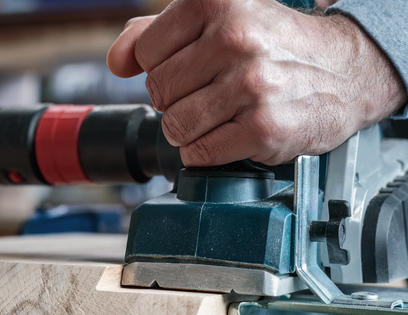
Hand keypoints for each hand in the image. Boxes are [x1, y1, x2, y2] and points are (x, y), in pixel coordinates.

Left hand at [107, 0, 407, 165]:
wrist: (344, 73)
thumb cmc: (274, 45)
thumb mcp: (219, 19)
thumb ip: (157, 34)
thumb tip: (117, 62)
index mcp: (217, 2)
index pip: (146, 51)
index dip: (161, 66)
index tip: (187, 68)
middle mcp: (235, 39)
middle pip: (159, 91)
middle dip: (176, 99)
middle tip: (207, 93)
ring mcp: (250, 86)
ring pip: (174, 125)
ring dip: (188, 129)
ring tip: (217, 116)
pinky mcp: (263, 129)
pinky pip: (199, 153)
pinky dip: (204, 151)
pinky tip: (226, 135)